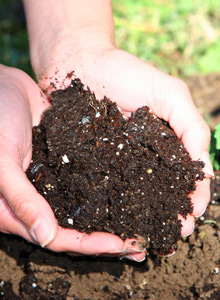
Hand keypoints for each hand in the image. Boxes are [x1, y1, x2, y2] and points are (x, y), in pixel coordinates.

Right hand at [0, 65, 145, 259]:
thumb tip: (46, 237)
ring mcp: (53, 183)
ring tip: (140, 222)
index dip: (89, 244)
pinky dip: (105, 189)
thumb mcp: (1, 161)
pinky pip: (86, 181)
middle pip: (76, 229)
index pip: (57, 238)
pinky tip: (126, 189)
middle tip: (140, 243)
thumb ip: (20, 198)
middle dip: (107, 238)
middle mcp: (38, 202)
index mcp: (16, 211)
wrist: (3, 87)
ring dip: (110, 218)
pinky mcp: (65, 164)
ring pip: (85, 209)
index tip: (121, 244)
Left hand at [37, 45, 212, 238]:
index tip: (190, 220)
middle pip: (163, 190)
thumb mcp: (170, 94)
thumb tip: (205, 168)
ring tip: (149, 238)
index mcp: (167, 141)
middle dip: (170, 215)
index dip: (192, 198)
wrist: (78, 64)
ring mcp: (119, 160)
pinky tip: (119, 221)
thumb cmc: (125, 73)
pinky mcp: (94, 160)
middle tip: (172, 237)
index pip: (187, 175)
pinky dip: (116, 204)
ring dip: (146, 217)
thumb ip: (191, 126)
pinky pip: (106, 186)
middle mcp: (145, 154)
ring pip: (137, 194)